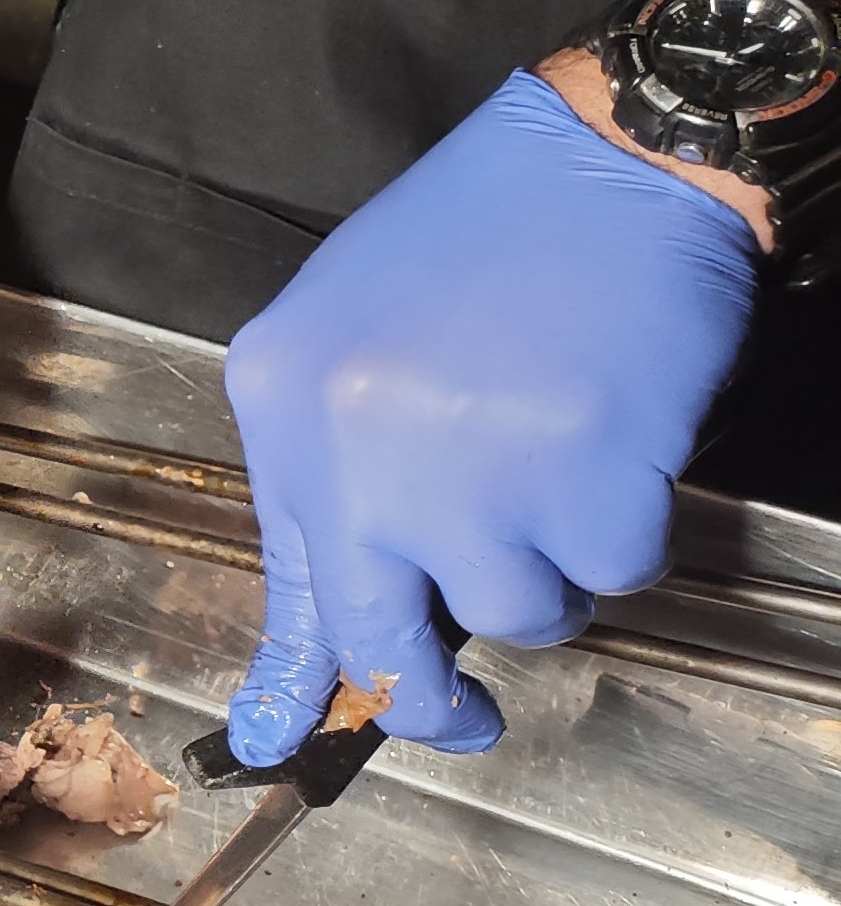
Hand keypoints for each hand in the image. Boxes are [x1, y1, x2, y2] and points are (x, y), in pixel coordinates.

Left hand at [224, 69, 755, 761]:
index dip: (291, 682)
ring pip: (519, 615)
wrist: (605, 159)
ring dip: (553, 572)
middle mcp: (357, 451)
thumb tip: (353, 609)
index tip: (277, 746)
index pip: (285, 581)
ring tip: (560, 473)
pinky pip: (613, 570)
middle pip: (385, 642)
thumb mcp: (354, 343)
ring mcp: (470, 472)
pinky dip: (627, 529)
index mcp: (285, 409)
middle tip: (467, 721)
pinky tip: (617, 447)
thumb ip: (340, 468)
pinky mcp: (585, 478)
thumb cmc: (481, 241)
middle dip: (430, 704)